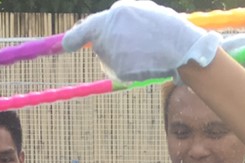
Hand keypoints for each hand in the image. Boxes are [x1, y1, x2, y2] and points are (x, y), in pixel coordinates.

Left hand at [62, 0, 220, 82]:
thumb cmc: (164, 26)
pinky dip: (129, 68)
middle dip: (111, 44)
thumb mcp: (140, 9)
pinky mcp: (120, 72)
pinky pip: (119, 70)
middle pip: (100, 45)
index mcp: (111, 16)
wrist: (180, 48)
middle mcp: (107, 36)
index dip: (72, 39)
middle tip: (136, 40)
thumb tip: (102, 27)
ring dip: (120, 56)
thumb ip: (118, 17)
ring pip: (108, 59)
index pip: (84, 30)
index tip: (65, 45)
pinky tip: (145, 61)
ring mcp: (112, 56)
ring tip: (144, 49)